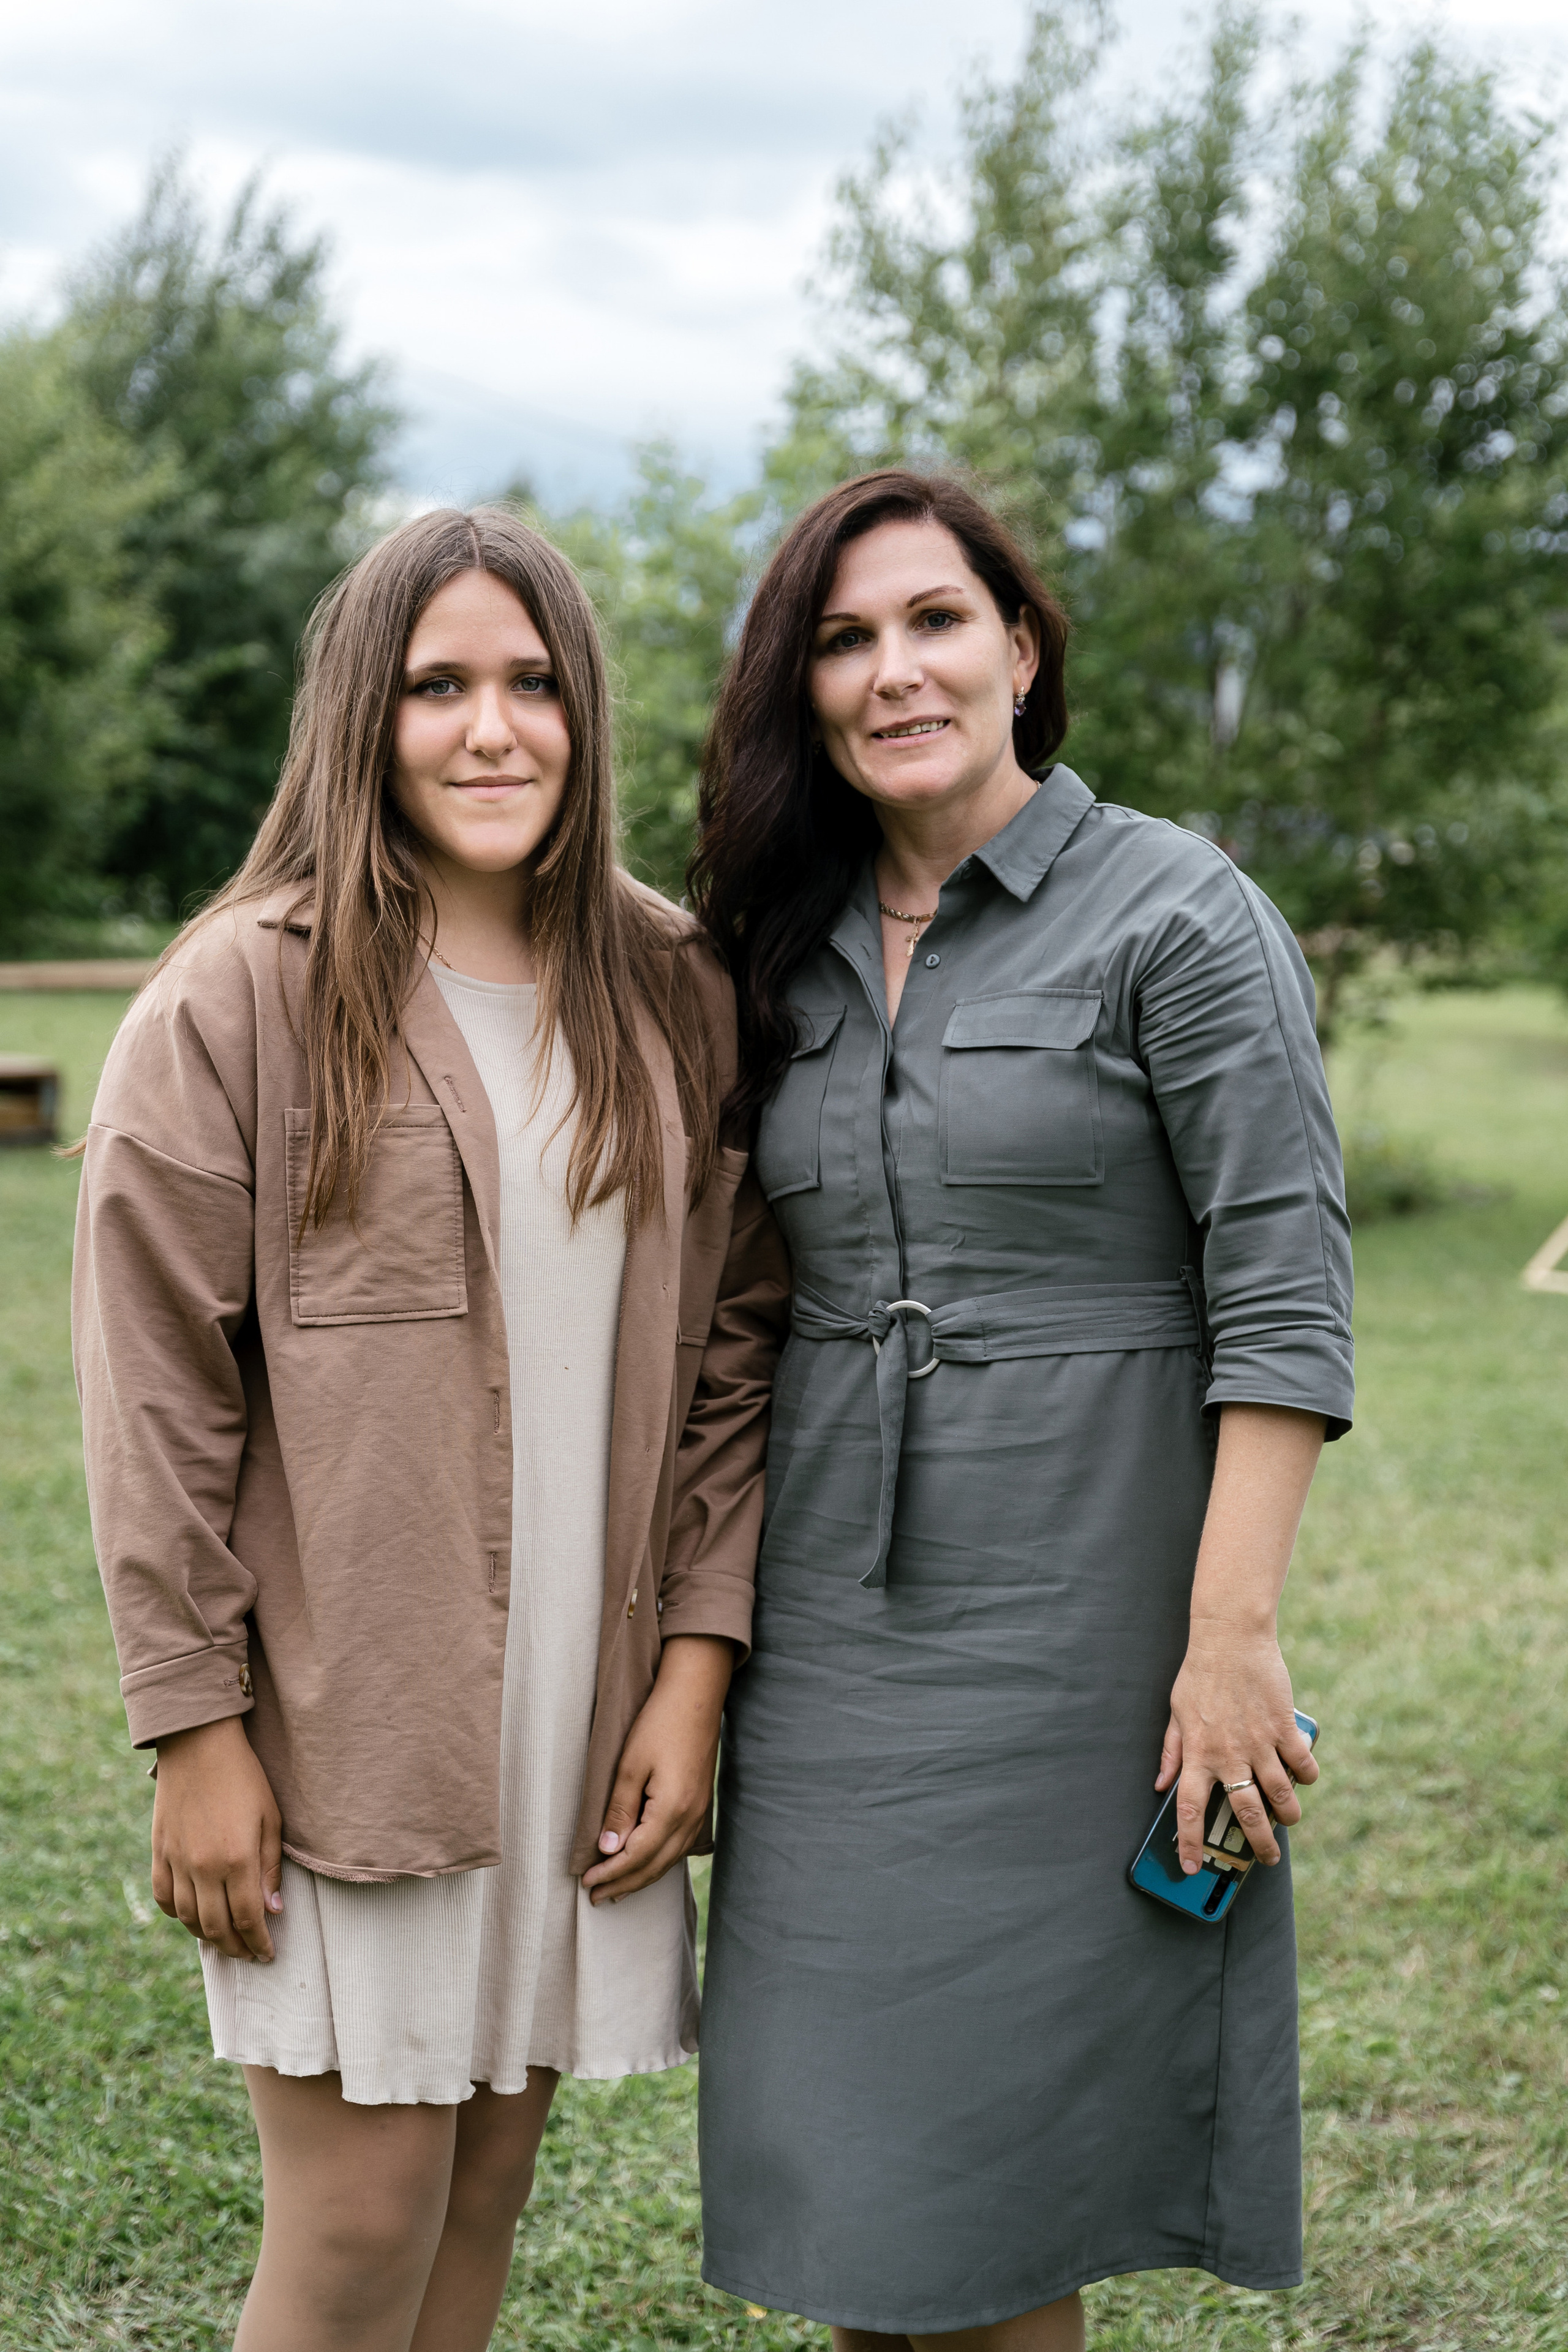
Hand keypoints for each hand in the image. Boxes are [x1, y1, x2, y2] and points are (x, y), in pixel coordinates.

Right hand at [151, 1716, 283, 1959]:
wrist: (199, 1745)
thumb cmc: (244, 1778)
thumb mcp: (270, 1818)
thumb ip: (270, 1868)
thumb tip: (273, 1911)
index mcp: (237, 1859)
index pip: (248, 1919)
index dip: (259, 1943)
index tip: (267, 1955)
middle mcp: (203, 1867)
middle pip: (217, 1927)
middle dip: (236, 1947)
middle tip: (249, 1954)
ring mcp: (176, 1861)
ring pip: (188, 1918)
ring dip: (208, 1936)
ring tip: (225, 1941)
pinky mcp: (159, 1852)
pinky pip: (164, 1897)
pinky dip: (177, 1915)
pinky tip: (192, 1917)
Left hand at [582, 1635, 732, 1906]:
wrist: (696, 1695)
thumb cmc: (660, 1724)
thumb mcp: (631, 1765)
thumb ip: (620, 1811)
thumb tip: (608, 1850)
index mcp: (672, 1811)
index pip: (636, 1857)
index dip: (610, 1874)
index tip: (586, 1883)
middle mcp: (690, 1819)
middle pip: (655, 1866)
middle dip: (624, 1884)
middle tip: (596, 1898)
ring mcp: (699, 1813)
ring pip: (669, 1860)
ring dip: (642, 1877)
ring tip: (617, 1889)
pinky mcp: (700, 1804)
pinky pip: (679, 1846)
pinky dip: (659, 1861)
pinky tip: (647, 1863)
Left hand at [1156, 1622, 1318, 1873]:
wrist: (1230, 1638)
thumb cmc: (1200, 1675)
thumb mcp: (1176, 1713)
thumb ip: (1170, 1752)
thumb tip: (1160, 1786)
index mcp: (1198, 1753)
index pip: (1190, 1809)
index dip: (1191, 1843)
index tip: (1191, 1868)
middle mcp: (1229, 1754)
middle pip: (1246, 1814)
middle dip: (1259, 1845)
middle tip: (1266, 1859)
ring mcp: (1259, 1742)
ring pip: (1280, 1796)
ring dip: (1288, 1816)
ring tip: (1289, 1821)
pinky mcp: (1284, 1728)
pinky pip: (1301, 1764)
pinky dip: (1306, 1776)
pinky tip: (1304, 1779)